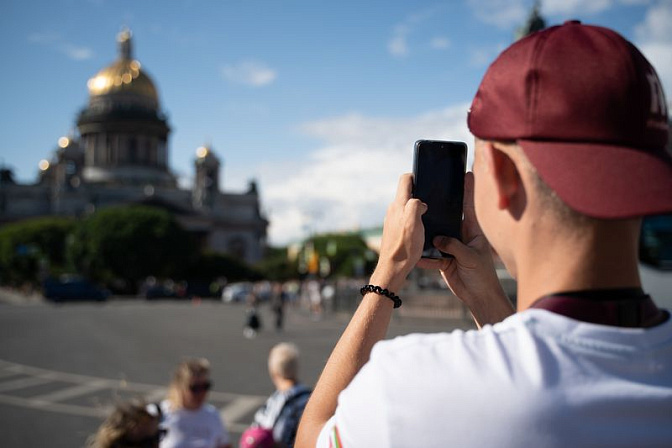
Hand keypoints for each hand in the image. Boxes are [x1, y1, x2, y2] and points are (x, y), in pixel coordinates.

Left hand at [371, 173, 426, 291]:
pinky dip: (413, 221)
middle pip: (406, 194)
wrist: (393, 267)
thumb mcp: (414, 221)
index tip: (426, 180)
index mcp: (399, 204)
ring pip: (406, 208)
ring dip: (416, 209)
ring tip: (428, 217)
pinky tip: (420, 230)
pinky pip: (404, 220)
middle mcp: (393, 210)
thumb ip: (416, 205)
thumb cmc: (405, 246)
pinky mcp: (393, 231)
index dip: (416, 176)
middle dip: (419, 194)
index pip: (405, 179)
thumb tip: (420, 202)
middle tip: (431, 201)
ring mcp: (392, 221)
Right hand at [417, 172, 513, 325]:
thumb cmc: (482, 275)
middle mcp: (461, 236)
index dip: (468, 190)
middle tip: (429, 192)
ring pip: (436, 236)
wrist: (478, 297)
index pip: (469, 206)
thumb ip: (454, 246)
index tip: (466, 173)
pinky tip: (415, 254)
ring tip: (415, 222)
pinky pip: (430, 255)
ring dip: (428, 233)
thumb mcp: (470, 257)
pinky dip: (424, 256)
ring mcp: (451, 248)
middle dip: (440, 207)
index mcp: (473, 231)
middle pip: (449, 217)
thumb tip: (437, 238)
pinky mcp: (443, 260)